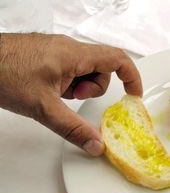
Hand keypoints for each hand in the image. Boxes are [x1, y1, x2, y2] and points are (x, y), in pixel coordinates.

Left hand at [0, 33, 141, 155]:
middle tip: (72, 98)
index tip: (133, 95)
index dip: (132, 77)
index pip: (118, 59)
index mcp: (74, 55)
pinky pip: (69, 68)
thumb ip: (73, 128)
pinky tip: (48, 89)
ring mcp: (57, 50)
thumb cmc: (3, 73)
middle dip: (93, 88)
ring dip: (78, 86)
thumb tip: (96, 145)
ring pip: (84, 69)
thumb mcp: (43, 107)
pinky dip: (66, 82)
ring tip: (55, 94)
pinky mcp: (47, 54)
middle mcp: (69, 48)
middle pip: (101, 68)